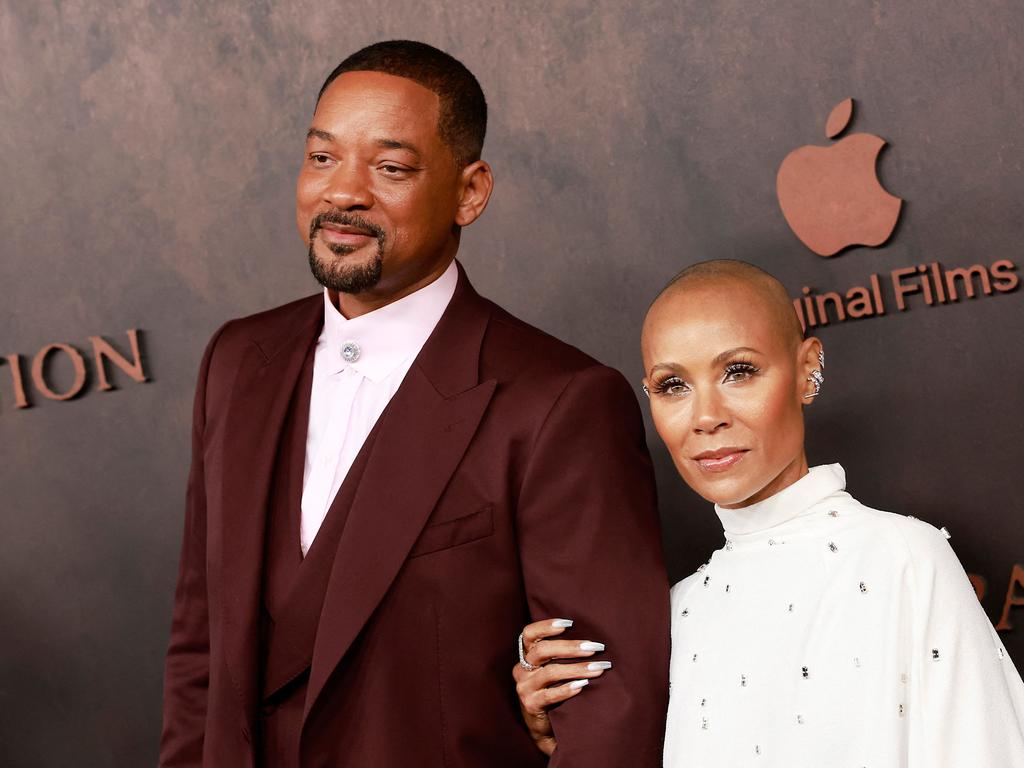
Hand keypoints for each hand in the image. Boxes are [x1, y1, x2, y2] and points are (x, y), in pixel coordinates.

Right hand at [512, 618, 611, 755]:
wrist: (545, 727)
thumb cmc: (553, 690)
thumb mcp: (551, 670)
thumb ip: (559, 654)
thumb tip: (590, 638)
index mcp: (526, 656)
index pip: (529, 634)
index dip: (546, 626)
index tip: (569, 623)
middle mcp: (522, 670)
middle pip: (543, 651)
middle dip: (571, 647)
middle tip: (595, 647)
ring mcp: (524, 688)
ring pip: (550, 672)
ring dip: (577, 668)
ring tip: (598, 668)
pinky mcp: (531, 705)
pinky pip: (550, 695)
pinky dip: (568, 689)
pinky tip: (583, 685)